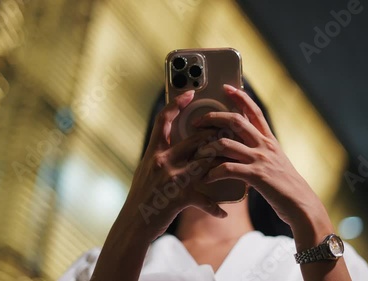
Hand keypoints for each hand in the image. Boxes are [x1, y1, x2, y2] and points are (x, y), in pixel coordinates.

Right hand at [123, 90, 226, 240]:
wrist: (132, 224)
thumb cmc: (141, 197)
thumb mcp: (146, 170)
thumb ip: (160, 155)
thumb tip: (174, 142)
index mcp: (153, 152)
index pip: (163, 121)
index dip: (176, 105)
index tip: (190, 93)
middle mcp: (162, 161)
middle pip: (194, 139)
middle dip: (214, 135)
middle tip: (229, 130)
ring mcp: (172, 178)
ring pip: (205, 162)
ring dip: (222, 163)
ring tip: (235, 162)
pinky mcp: (179, 197)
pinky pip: (204, 199)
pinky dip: (215, 207)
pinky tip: (223, 212)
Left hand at [194, 85, 333, 239]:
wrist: (301, 204)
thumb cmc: (286, 186)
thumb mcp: (276, 161)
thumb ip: (262, 151)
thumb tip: (245, 145)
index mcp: (269, 139)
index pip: (254, 111)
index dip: (240, 97)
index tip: (226, 87)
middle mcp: (265, 145)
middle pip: (235, 121)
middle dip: (213, 118)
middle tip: (197, 122)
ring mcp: (260, 159)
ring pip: (226, 143)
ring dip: (206, 148)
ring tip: (196, 154)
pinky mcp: (256, 176)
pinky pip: (228, 168)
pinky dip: (212, 172)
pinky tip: (205, 178)